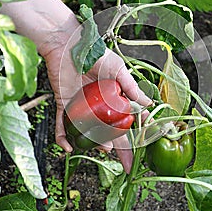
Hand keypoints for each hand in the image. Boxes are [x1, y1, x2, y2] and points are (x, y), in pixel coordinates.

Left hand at [42, 24, 150, 171]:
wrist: (69, 44)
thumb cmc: (95, 53)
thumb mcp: (118, 70)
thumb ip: (132, 88)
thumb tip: (149, 104)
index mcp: (113, 98)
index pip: (127, 121)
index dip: (137, 135)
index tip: (144, 147)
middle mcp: (98, 106)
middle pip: (110, 133)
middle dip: (120, 151)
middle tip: (126, 166)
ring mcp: (81, 107)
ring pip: (88, 133)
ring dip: (95, 144)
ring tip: (103, 148)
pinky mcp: (64, 104)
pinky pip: (62, 124)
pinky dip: (63, 137)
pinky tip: (68, 147)